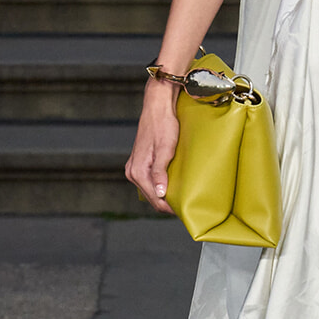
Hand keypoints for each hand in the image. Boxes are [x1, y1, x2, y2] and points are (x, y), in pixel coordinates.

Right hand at [125, 78, 180, 213]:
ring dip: (164, 195)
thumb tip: (159, 193)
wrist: (157, 107)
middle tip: (186, 206)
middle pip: (151, 197)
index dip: (169, 207)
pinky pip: (149, 181)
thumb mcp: (165, 149)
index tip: (185, 211)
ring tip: (182, 197)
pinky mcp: (139, 162)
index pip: (154, 199)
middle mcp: (132, 171)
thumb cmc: (163, 125)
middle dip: (167, 203)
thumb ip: (160, 172)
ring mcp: (134, 167)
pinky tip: (173, 186)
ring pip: (150, 190)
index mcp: (137, 171)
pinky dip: (160, 186)